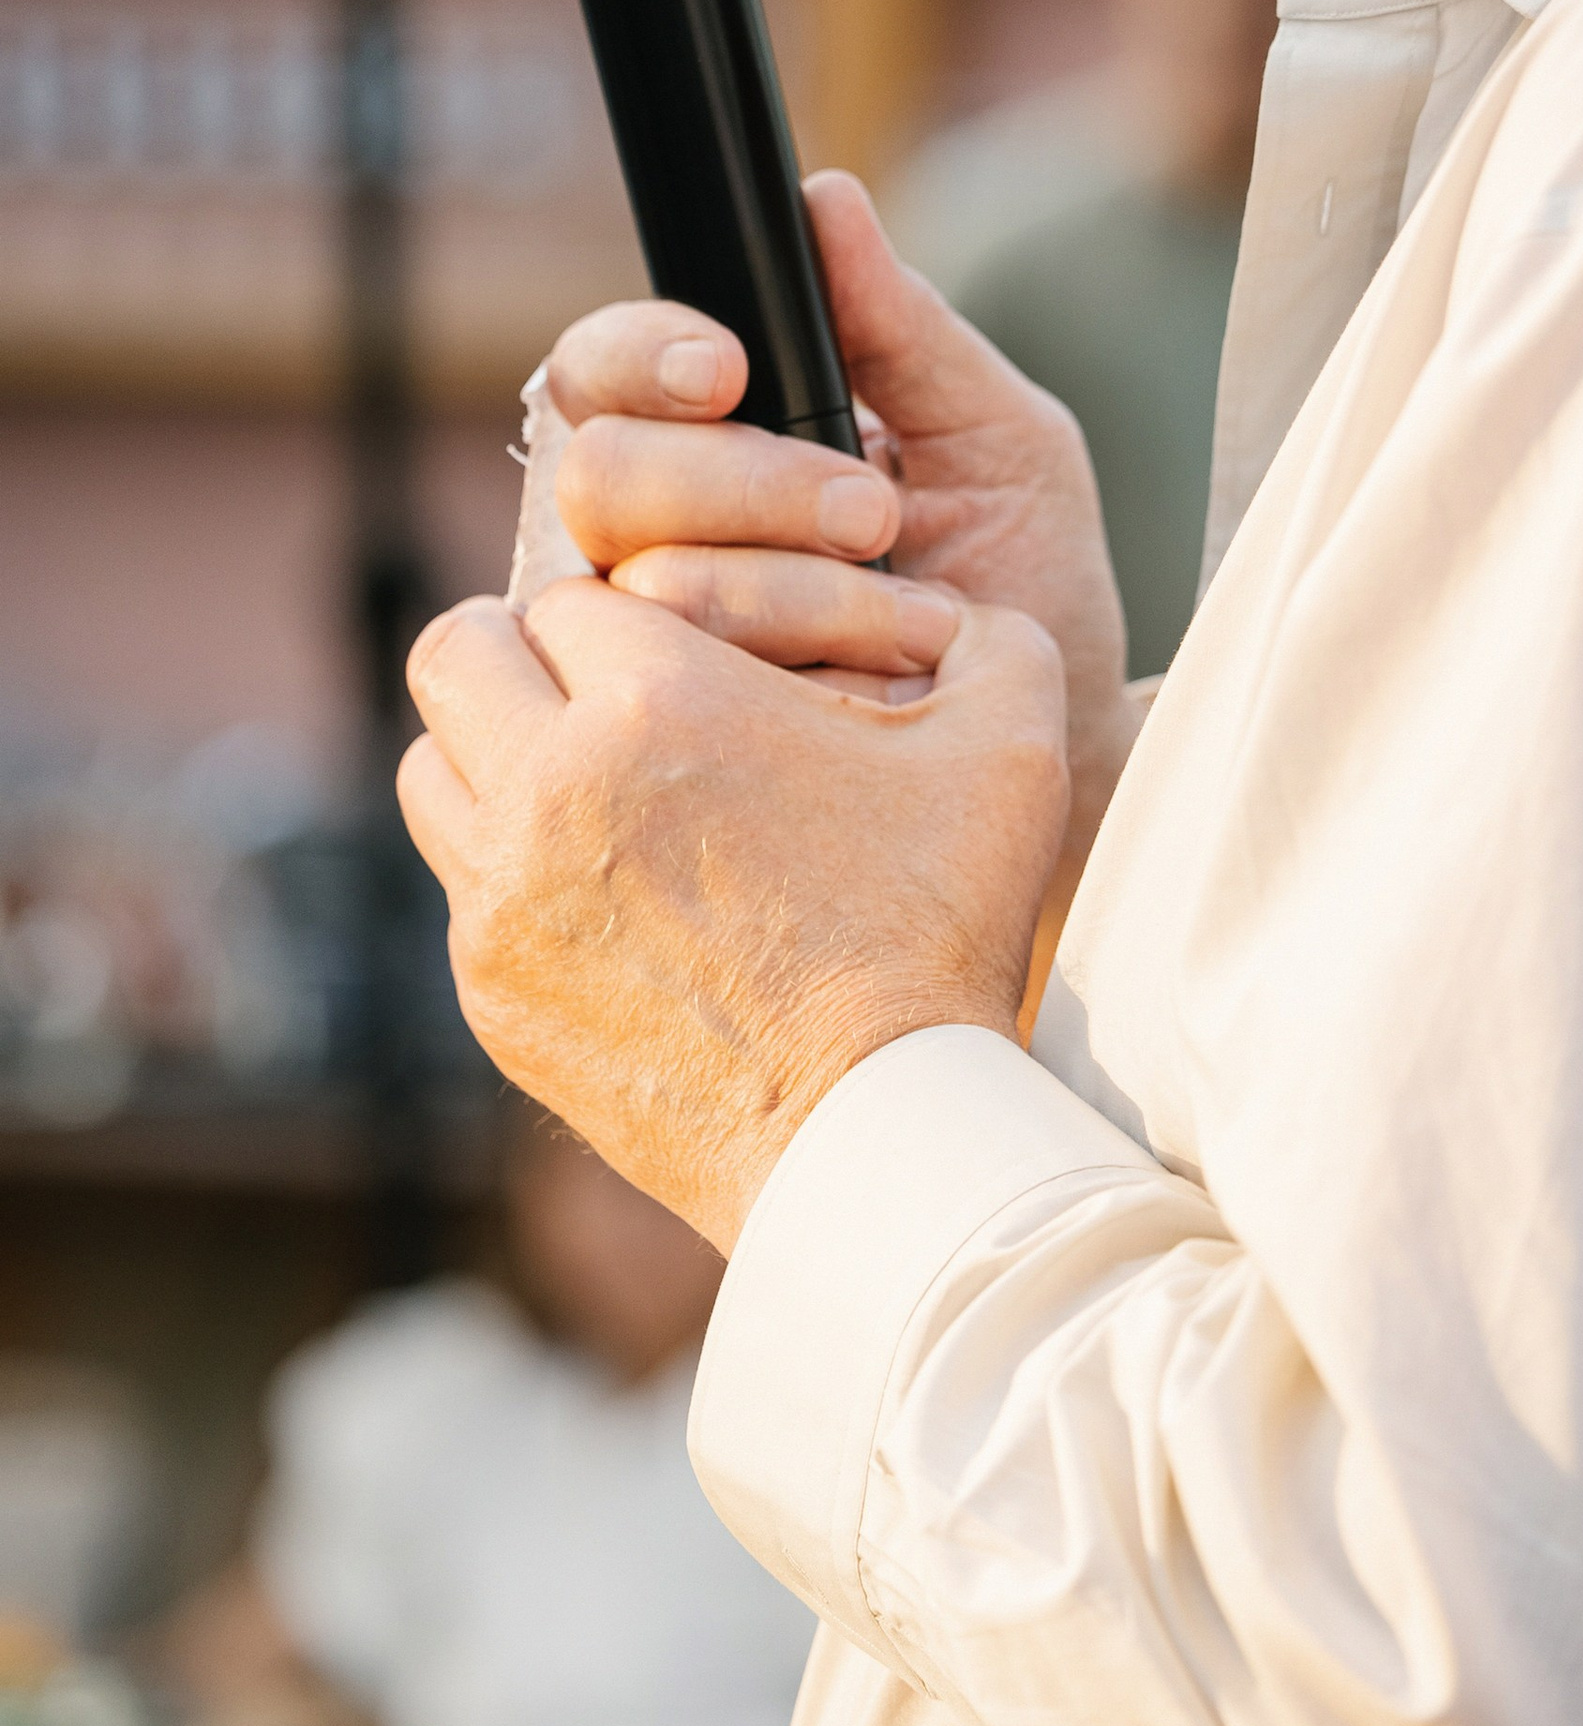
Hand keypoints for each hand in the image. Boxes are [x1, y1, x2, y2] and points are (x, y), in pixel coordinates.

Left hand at [398, 578, 1068, 1248]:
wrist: (873, 1133)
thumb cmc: (941, 933)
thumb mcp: (1010, 752)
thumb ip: (988, 637)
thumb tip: (944, 602)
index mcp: (658, 703)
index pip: (568, 592)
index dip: (626, 610)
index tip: (671, 646)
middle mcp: (550, 789)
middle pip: (454, 653)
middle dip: (520, 651)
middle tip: (587, 681)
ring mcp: (501, 902)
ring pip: (430, 767)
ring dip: (492, 752)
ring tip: (580, 778)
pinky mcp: (491, 993)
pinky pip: (460, 886)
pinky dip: (509, 867)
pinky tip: (603, 890)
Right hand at [547, 172, 1143, 857]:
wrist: (1060, 755)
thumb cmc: (1027, 586)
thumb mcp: (995, 438)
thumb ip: (904, 329)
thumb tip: (827, 201)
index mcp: (710, 440)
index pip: (604, 366)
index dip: (644, 354)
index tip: (729, 371)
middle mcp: (650, 538)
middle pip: (598, 469)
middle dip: (748, 485)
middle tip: (876, 516)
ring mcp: (640, 650)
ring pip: (639, 584)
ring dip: (797, 592)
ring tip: (914, 618)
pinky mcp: (662, 746)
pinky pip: (672, 692)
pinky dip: (797, 675)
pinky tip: (871, 690)